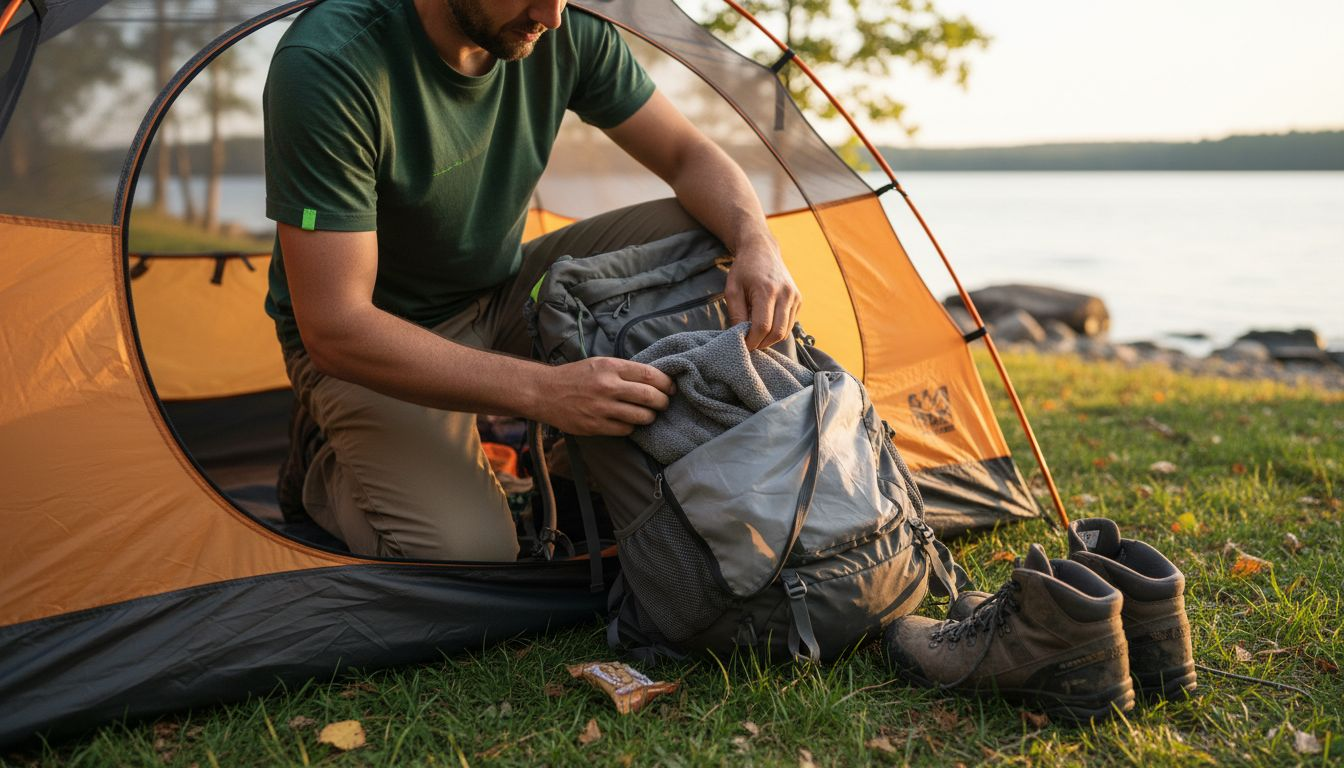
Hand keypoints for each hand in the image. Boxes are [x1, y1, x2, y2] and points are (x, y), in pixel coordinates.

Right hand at [536, 357, 675, 435]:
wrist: (544, 392)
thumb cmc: (575, 376)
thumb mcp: (600, 363)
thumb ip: (625, 370)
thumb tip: (655, 379)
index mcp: (610, 367)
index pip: (650, 375)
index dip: (666, 383)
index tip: (671, 388)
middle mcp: (607, 386)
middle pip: (650, 397)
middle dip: (663, 402)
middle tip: (664, 404)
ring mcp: (601, 408)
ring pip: (641, 416)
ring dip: (650, 417)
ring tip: (648, 415)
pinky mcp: (594, 426)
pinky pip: (625, 430)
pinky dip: (631, 427)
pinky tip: (628, 422)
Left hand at [724, 237, 801, 348]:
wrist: (762, 250)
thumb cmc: (743, 270)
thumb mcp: (732, 290)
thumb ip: (735, 314)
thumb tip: (738, 337)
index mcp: (767, 291)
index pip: (762, 326)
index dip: (752, 341)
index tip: (742, 344)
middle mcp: (785, 294)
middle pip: (777, 333)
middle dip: (761, 343)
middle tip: (749, 343)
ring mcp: (795, 297)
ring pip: (785, 331)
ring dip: (770, 339)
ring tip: (756, 334)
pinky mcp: (799, 300)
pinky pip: (790, 324)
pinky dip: (778, 329)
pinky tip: (766, 323)